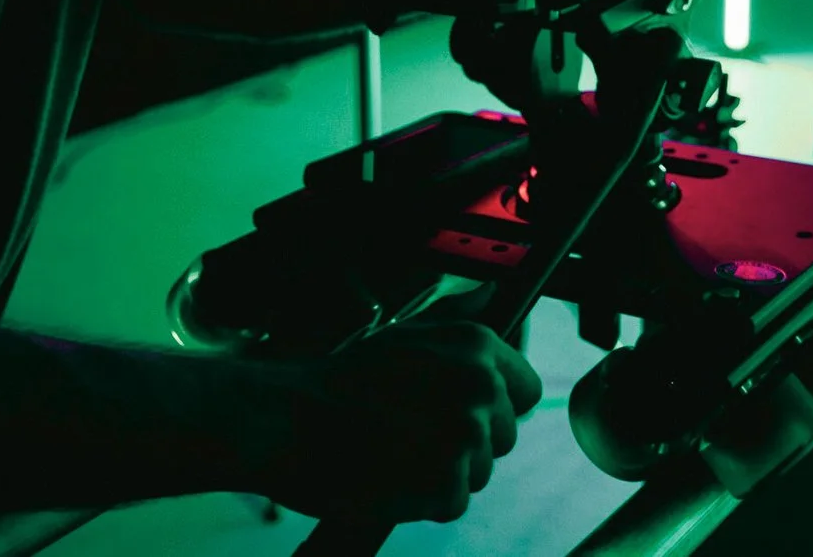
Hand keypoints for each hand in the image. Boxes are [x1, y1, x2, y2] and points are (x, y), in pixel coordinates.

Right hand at [249, 311, 543, 524]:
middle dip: (464, 444)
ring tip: (393, 454)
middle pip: (502, 437)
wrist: (287, 417)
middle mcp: (481, 387)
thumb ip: (456, 336)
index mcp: (476, 346)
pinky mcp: (446, 483)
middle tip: (411, 436)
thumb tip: (491, 308)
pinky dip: (422, 502)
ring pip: (477, 473)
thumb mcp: (407, 338)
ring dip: (441, 474)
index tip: (459, 415)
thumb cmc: (340, 381)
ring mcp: (466, 436)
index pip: (525, 390)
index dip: (494, 409)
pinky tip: (389, 477)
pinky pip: (452, 503)